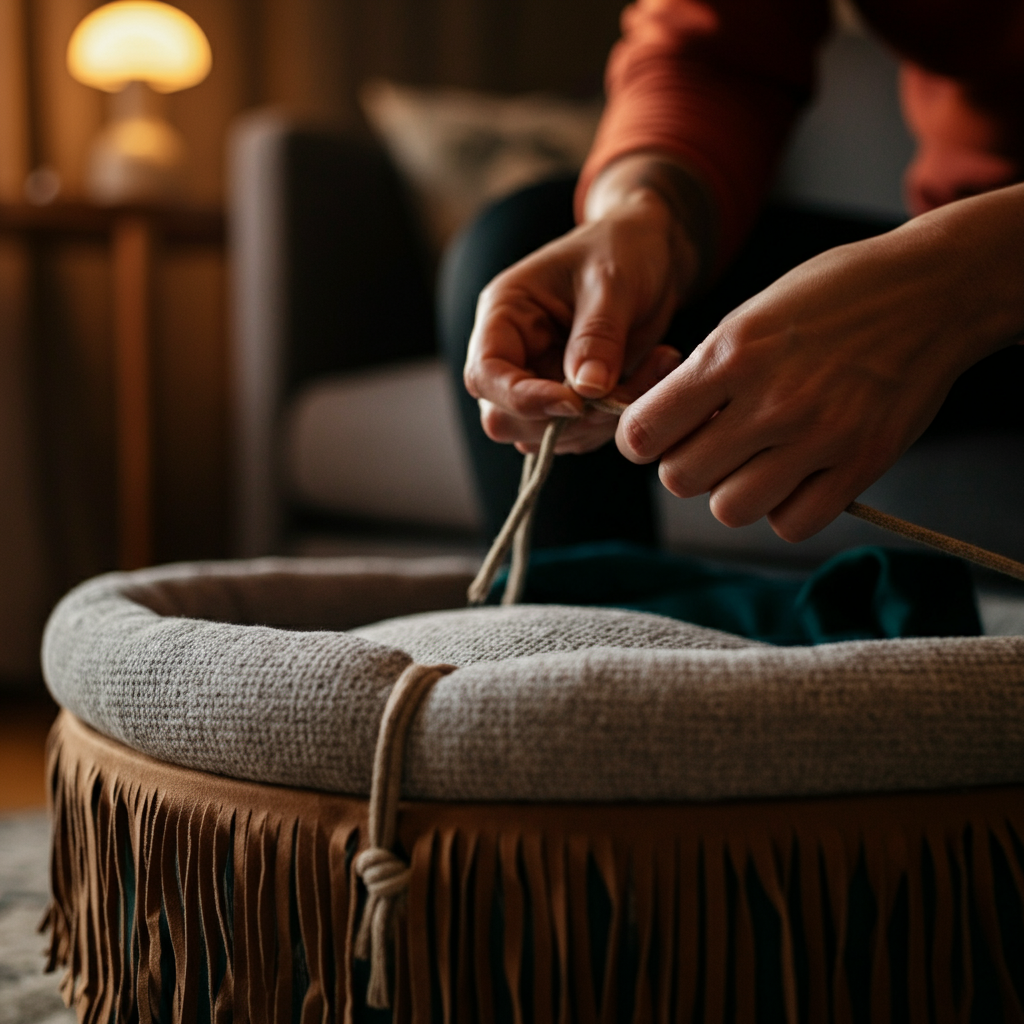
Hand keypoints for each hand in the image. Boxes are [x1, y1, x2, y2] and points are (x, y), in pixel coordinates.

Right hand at [463, 156, 705, 454]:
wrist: (653, 253)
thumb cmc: (623, 249)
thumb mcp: (613, 280)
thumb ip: (598, 335)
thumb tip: (585, 391)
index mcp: (504, 315)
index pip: (485, 375)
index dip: (520, 399)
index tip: (574, 403)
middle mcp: (512, 354)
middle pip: (505, 419)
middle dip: (563, 421)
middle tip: (620, 393)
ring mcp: (538, 382)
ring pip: (545, 436)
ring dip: (599, 423)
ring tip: (653, 370)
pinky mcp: (570, 401)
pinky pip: (582, 433)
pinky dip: (617, 419)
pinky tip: (652, 374)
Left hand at [617, 183, 1023, 540]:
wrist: (934, 290)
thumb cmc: (835, 295)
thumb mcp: (753, 313)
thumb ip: (705, 373)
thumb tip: (662, 428)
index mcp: (732, 355)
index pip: (644, 431)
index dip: (641, 439)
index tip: (656, 435)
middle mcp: (771, 401)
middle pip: (681, 479)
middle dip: (686, 466)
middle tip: (712, 445)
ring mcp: (819, 437)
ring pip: (731, 509)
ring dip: (734, 492)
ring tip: (756, 462)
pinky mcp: (862, 465)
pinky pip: (793, 524)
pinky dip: (785, 510)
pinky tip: (796, 477)